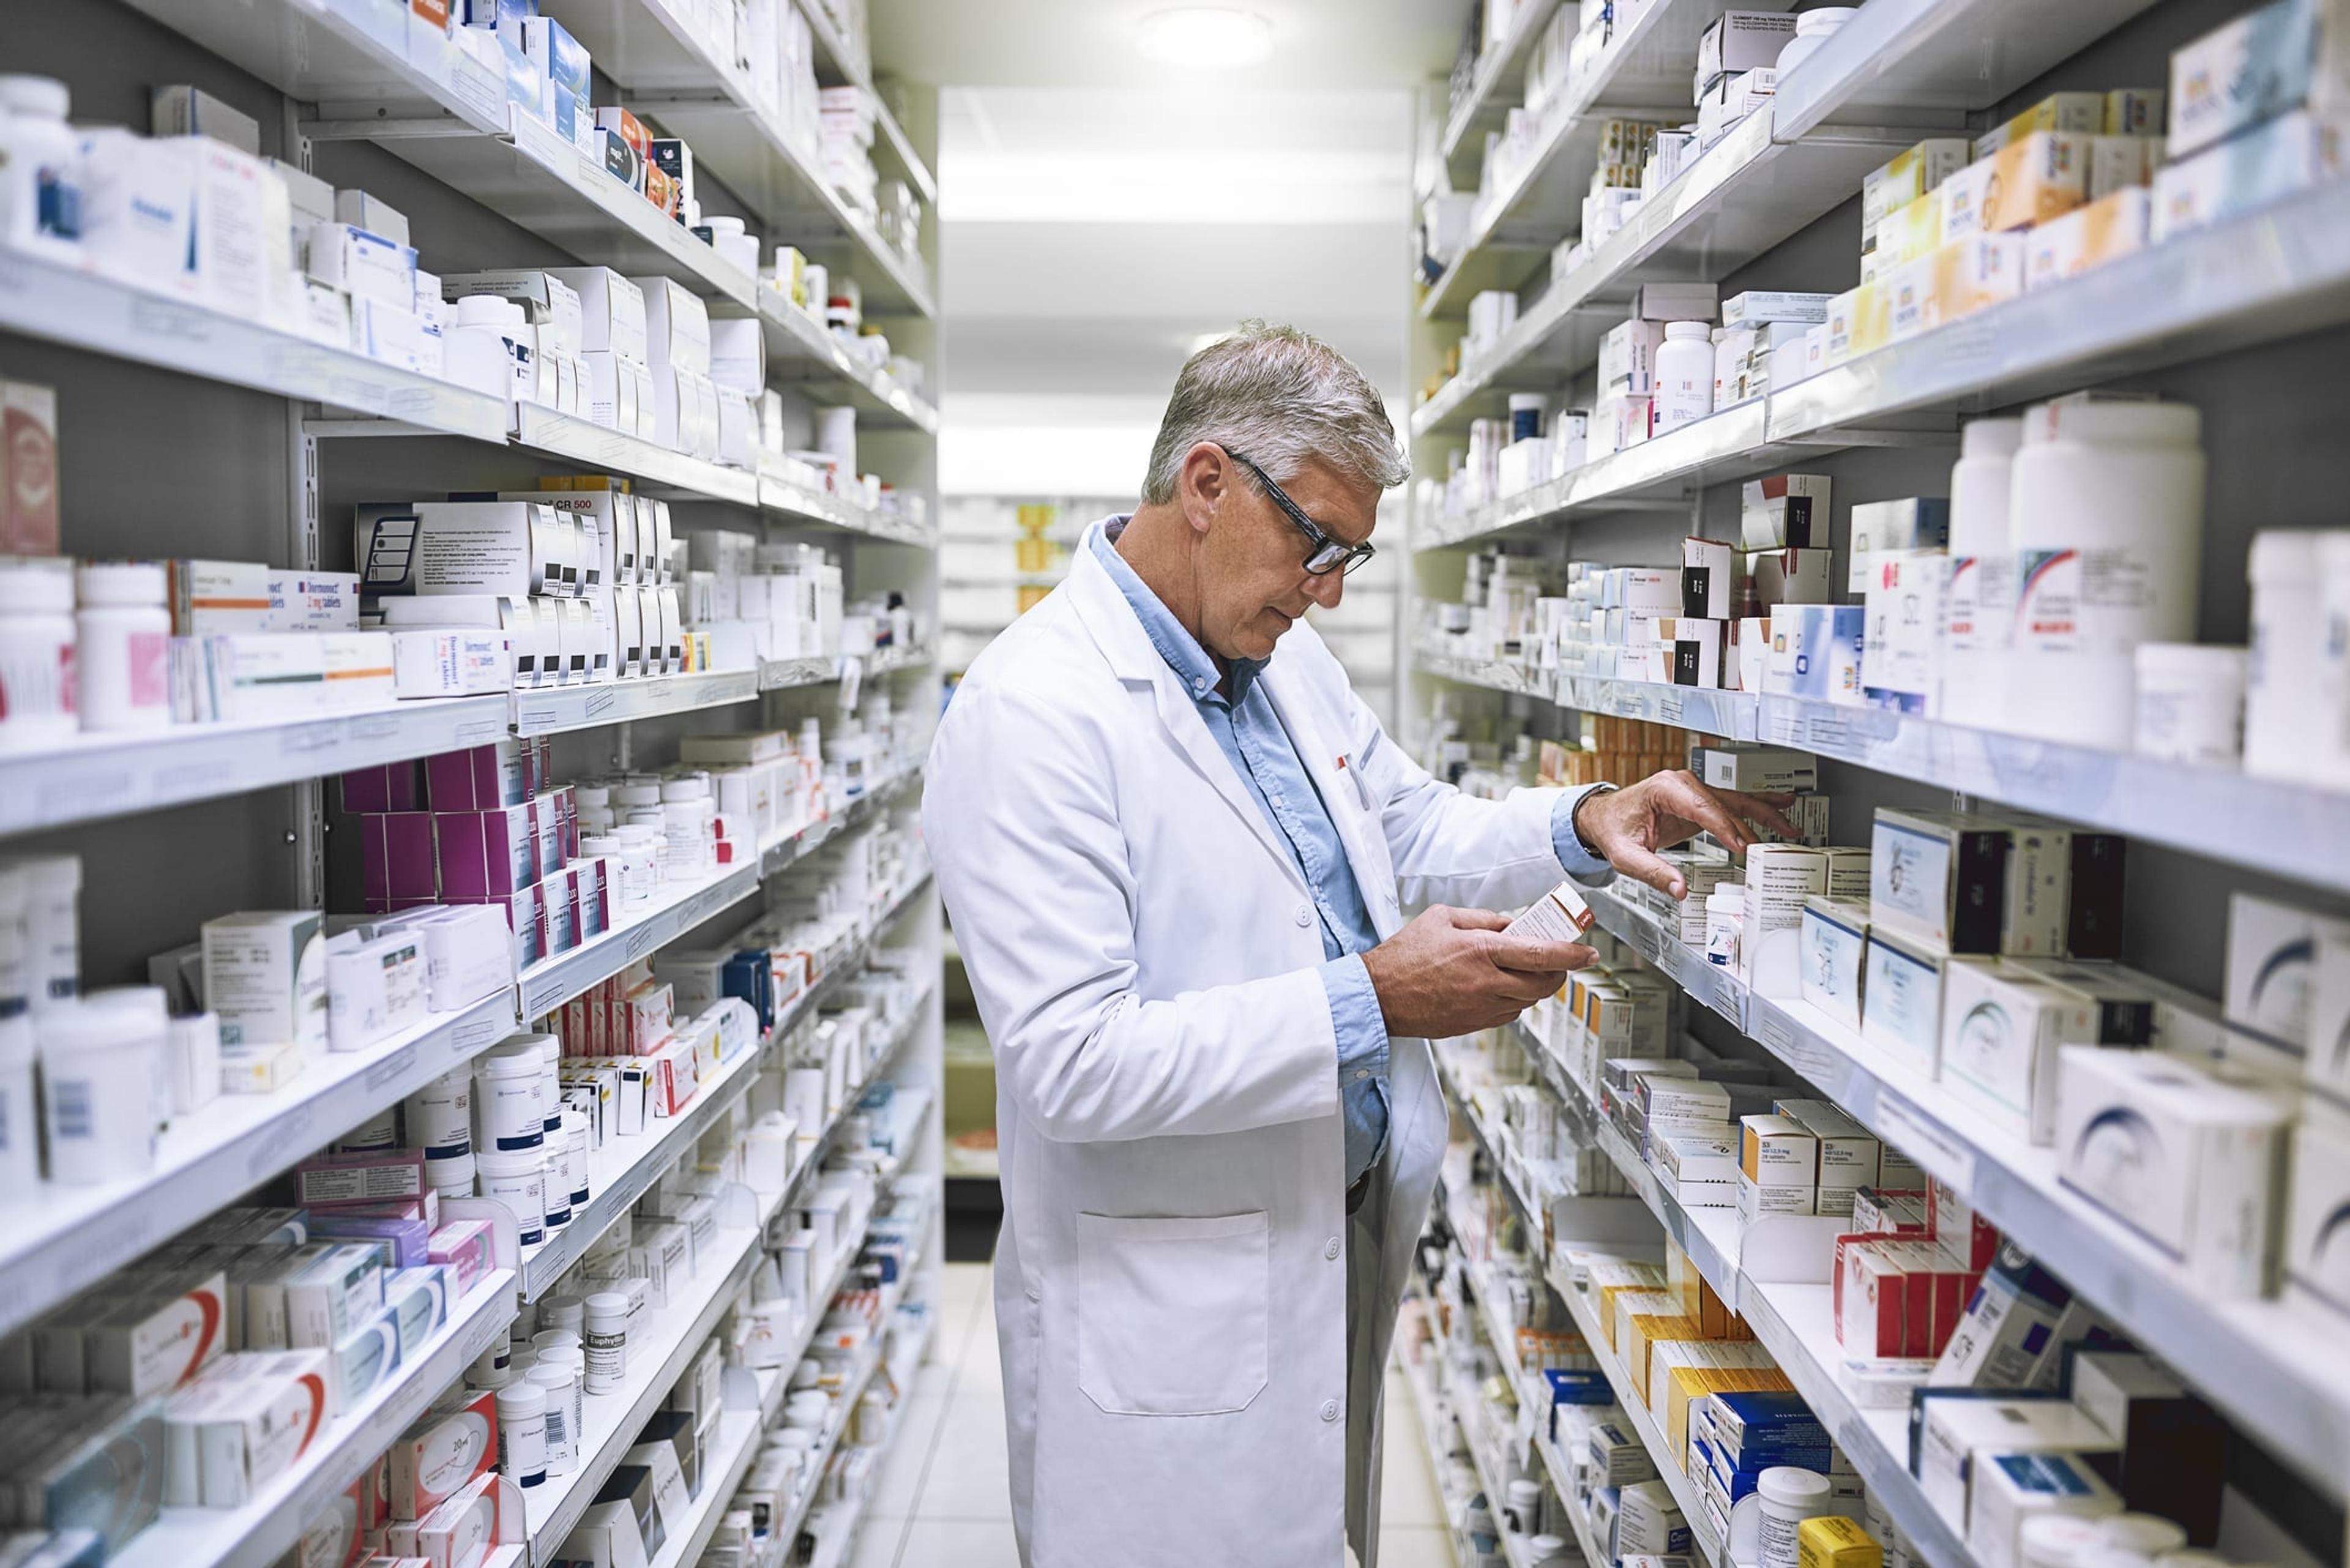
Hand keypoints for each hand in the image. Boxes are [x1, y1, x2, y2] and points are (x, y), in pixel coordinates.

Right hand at [1360, 905, 1594, 1038]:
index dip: (1571, 954)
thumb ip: (1482, 918)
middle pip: (1544, 983)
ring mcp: (1482, 1008)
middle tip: (1561, 960)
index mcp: (1480, 951)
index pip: (1541, 954)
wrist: (1379, 996)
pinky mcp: (1475, 1025)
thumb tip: (1510, 924)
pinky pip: (1510, 1014)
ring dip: (1537, 986)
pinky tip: (1503, 987)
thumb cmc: (1404, 956)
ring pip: (1530, 1001)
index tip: (1588, 952)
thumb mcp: (1441, 918)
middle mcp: (1487, 983)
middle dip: (1560, 972)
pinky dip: (1516, 1000)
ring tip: (1527, 970)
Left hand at [1573, 770, 1798, 899]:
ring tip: (1790, 825)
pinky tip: (1781, 803)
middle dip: (1754, 823)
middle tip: (1777, 841)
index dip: (1726, 829)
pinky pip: (1731, 804)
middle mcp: (1682, 784)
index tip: (1742, 847)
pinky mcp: (1698, 801)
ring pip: (1735, 801)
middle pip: (1726, 804)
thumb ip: (1652, 872)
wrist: (1603, 818)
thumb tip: (1679, 889)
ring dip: (1765, 812)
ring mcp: (1692, 790)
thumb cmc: (1612, 830)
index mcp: (1665, 789)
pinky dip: (1756, 805)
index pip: (1704, 809)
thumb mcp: (1625, 855)